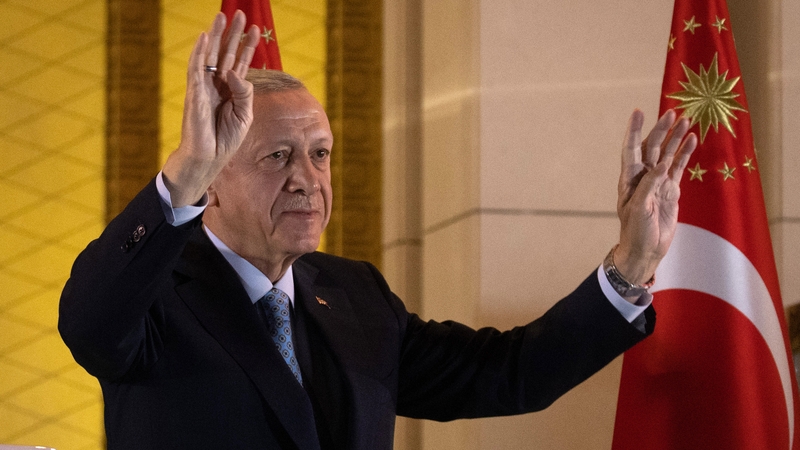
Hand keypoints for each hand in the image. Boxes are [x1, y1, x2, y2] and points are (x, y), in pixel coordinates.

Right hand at [162, 11, 259, 206]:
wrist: (210, 157)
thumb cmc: (226, 140)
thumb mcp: (245, 115)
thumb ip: (244, 93)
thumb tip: (235, 72)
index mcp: (231, 90)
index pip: (241, 62)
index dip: (248, 46)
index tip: (256, 29)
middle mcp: (218, 84)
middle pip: (227, 52)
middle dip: (234, 33)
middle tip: (241, 13)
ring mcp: (205, 86)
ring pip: (211, 54)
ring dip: (217, 34)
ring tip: (224, 15)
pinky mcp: (195, 93)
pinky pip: (196, 68)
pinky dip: (200, 52)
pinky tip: (205, 36)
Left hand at [614, 109, 696, 295]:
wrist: (646, 250)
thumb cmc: (635, 232)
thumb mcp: (639, 209)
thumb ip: (649, 186)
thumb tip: (661, 165)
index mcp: (629, 179)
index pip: (631, 149)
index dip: (634, 130)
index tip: (638, 111)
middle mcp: (643, 176)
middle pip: (651, 147)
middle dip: (661, 129)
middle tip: (672, 113)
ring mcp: (658, 182)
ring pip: (667, 154)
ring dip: (675, 138)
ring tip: (686, 120)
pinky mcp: (671, 189)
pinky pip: (678, 167)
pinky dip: (685, 153)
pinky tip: (692, 140)